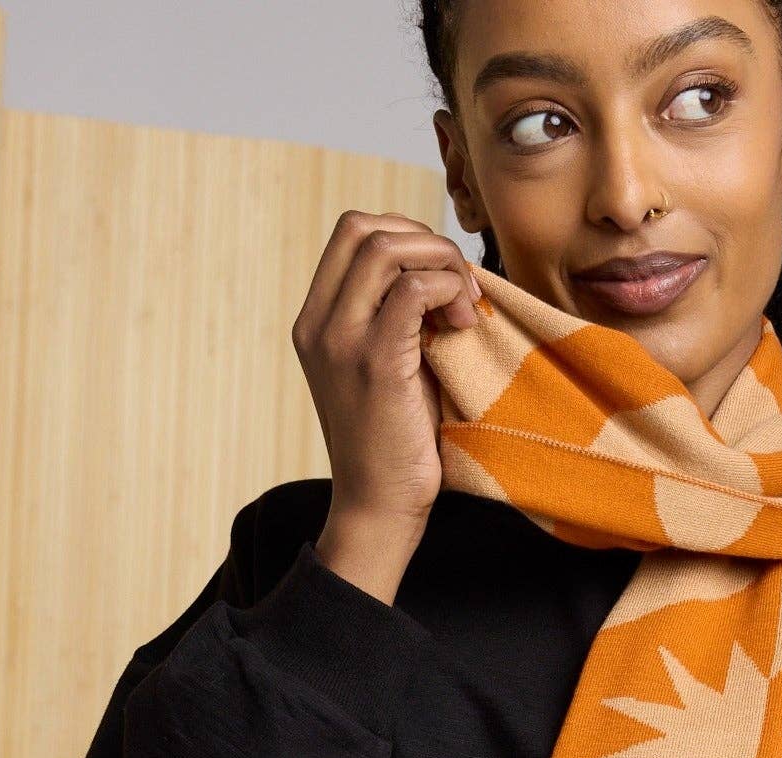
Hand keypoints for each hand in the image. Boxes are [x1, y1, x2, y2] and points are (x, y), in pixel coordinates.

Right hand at [291, 209, 479, 548]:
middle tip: (459, 286)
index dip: (406, 236)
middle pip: (365, 227)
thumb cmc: (395, 442)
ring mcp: (341, 340)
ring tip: (465, 308)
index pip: (352, 232)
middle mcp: (319, 324)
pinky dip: (448, 290)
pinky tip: (463, 323)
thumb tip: (439, 269)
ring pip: (388, 248)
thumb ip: (396, 316)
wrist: (379, 506)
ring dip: (441, 264)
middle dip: (425, 241)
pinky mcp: (374, 361)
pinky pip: (414, 289)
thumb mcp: (387, 365)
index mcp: (315, 321)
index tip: (441, 277)